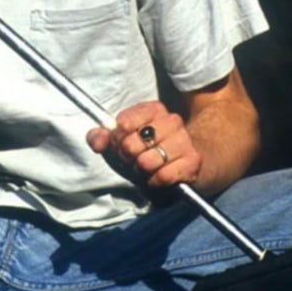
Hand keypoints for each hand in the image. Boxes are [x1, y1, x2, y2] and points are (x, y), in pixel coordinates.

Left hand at [86, 101, 201, 188]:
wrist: (181, 164)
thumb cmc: (145, 150)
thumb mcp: (119, 142)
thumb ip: (100, 137)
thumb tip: (98, 142)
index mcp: (153, 109)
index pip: (124, 123)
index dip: (117, 139)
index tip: (120, 144)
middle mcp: (172, 120)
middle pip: (132, 144)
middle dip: (128, 157)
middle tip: (134, 158)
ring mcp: (184, 140)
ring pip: (147, 161)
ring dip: (141, 170)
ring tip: (145, 167)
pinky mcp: (193, 161)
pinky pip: (164, 176)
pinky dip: (155, 181)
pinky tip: (157, 177)